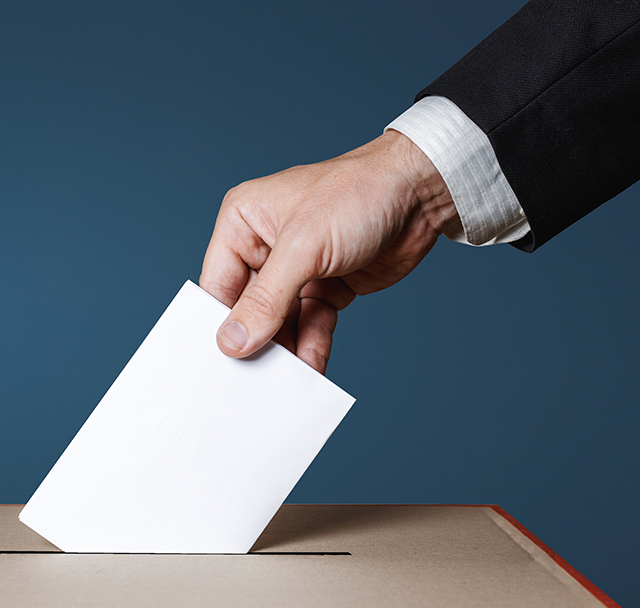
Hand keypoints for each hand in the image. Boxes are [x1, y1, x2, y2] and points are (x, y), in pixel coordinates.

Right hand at [199, 130, 457, 373]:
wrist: (422, 193)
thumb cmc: (359, 193)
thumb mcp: (303, 247)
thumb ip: (266, 298)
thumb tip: (233, 340)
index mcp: (243, 222)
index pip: (218, 284)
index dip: (219, 323)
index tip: (222, 361)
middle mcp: (264, 246)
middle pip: (247, 308)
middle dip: (254, 341)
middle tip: (253, 379)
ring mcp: (295, 269)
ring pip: (279, 322)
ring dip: (284, 350)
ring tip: (284, 381)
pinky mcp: (325, 286)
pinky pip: (310, 324)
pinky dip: (311, 346)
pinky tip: (311, 369)